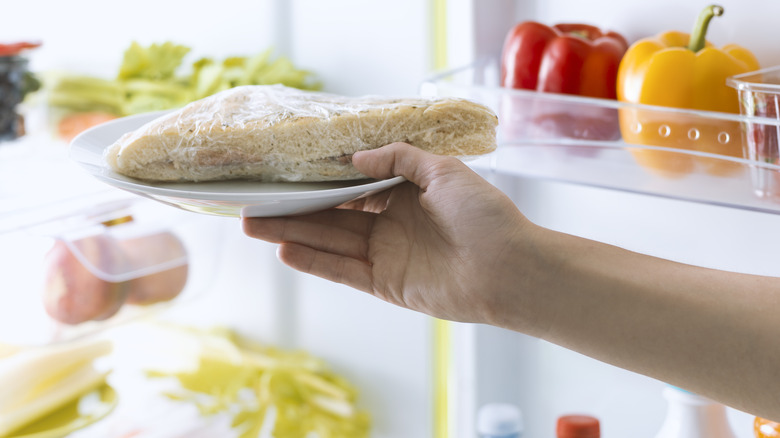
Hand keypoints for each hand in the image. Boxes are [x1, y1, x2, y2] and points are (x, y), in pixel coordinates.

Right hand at [242, 142, 531, 323]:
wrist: (511, 267)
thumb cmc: (485, 215)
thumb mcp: (444, 171)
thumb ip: (400, 159)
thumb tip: (356, 158)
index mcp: (404, 194)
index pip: (351, 186)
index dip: (319, 181)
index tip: (285, 174)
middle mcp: (390, 223)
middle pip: (332, 215)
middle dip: (292, 209)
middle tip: (252, 202)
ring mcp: (386, 255)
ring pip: (330, 242)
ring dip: (291, 233)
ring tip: (253, 223)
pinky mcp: (386, 284)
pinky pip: (343, 270)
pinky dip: (314, 261)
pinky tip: (285, 250)